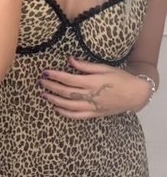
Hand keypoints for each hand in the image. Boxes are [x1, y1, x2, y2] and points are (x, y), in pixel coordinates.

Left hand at [39, 56, 153, 118]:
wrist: (135, 94)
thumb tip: (69, 59)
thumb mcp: (104, 68)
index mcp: (93, 82)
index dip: (55, 76)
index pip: (69, 79)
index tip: (45, 72)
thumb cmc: (120, 78)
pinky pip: (77, 116)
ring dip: (54, 100)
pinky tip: (56, 109)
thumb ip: (85, 66)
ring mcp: (92, 106)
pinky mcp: (94, 114)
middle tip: (41, 82)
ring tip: (44, 95)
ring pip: (69, 105)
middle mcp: (91, 96)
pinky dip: (65, 113)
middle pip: (66, 92)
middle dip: (51, 87)